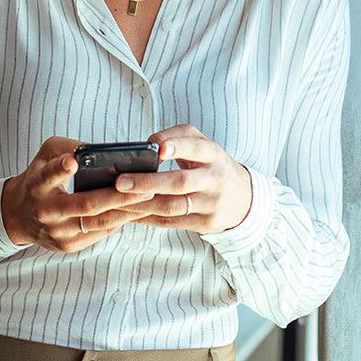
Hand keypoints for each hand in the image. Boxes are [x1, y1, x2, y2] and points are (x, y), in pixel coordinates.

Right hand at [0, 136, 155, 251]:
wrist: (18, 215)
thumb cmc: (39, 178)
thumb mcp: (46, 155)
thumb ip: (69, 147)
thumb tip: (104, 151)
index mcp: (37, 185)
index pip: (48, 176)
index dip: (60, 169)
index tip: (73, 161)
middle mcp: (46, 211)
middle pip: (86, 205)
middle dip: (118, 197)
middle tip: (147, 187)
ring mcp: (58, 232)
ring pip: (98, 223)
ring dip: (127, 212)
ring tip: (151, 200)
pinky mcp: (68, 246)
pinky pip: (100, 234)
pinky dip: (119, 221)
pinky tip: (139, 212)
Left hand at [115, 124, 253, 233]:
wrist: (243, 198)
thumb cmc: (211, 165)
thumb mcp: (202, 144)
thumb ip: (175, 137)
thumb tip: (144, 146)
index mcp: (214, 154)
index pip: (197, 148)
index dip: (178, 147)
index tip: (157, 149)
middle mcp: (215, 179)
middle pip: (180, 182)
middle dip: (148, 182)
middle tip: (120, 181)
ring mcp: (212, 204)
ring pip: (173, 206)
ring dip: (142, 204)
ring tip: (117, 200)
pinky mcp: (206, 223)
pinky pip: (172, 222)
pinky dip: (148, 218)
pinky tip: (129, 214)